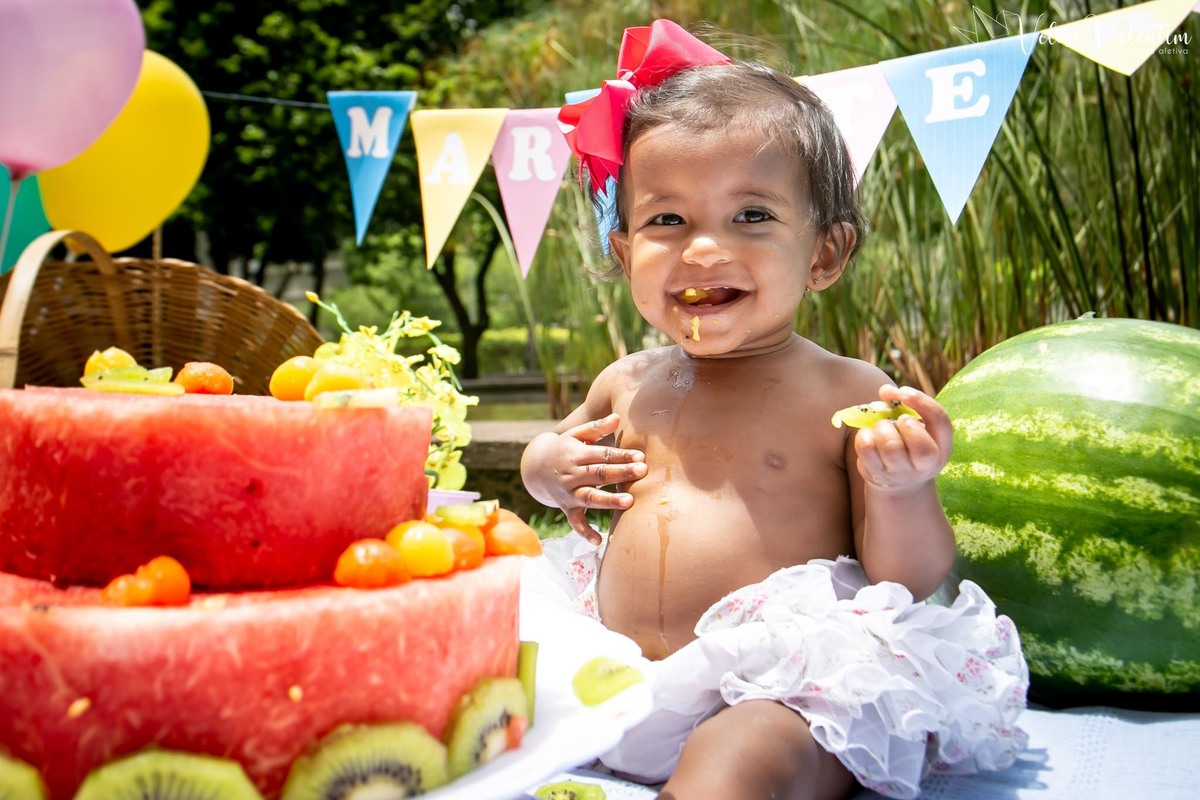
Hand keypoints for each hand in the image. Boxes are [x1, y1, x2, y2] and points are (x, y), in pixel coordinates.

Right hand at [525, 413, 646, 543]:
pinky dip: (585, 532)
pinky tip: (599, 541)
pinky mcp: (567, 508)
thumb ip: (596, 428)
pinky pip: (575, 522)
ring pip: (590, 497)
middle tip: (642, 472)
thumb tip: (617, 417)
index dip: (621, 455)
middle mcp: (571, 474)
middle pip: (598, 474)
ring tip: (629, 502)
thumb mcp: (576, 434)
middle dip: (620, 473)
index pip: (602, 455)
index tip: (640, 456)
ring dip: (609, 500)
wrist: (535, 466)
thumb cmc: (564, 448)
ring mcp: (568, 493)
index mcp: (575, 454)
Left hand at [853, 385, 951, 492]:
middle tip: (897, 420)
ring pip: (891, 447)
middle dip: (905, 423)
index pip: (940, 421)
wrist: (898, 482)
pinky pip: (866, 449)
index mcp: (942, 447)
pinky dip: (864, 435)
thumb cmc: (907, 444)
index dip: (921, 401)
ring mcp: (900, 473)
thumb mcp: (915, 427)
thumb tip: (885, 391)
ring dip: (882, 428)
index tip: (903, 392)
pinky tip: (868, 436)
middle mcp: (925, 465)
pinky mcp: (877, 475)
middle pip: (920, 445)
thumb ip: (905, 406)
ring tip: (881, 428)